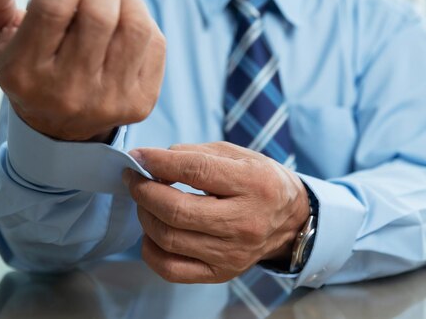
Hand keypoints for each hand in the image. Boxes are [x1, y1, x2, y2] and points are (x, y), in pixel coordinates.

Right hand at [0, 0, 165, 140]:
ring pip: (134, 27)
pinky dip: (143, 22)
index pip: (53, 8)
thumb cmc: (26, 66)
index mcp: (25, 72)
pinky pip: (155, 43)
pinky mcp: (140, 104)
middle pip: (99, 15)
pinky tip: (124, 26)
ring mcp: (108, 102)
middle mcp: (68, 92)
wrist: (59, 126)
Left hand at [124, 142, 309, 282]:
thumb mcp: (239, 155)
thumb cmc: (261, 181)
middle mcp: (245, 222)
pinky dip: (150, 249)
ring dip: (145, 215)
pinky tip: (151, 231)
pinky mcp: (222, 273)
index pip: (196, 171)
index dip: (159, 161)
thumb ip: (197, 153)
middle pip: (177, 211)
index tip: (138, 155)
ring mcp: (233, 253)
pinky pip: (171, 269)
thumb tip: (153, 160)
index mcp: (254, 184)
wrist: (291, 221)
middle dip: (144, 191)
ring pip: (169, 239)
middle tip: (134, 178)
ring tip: (145, 201)